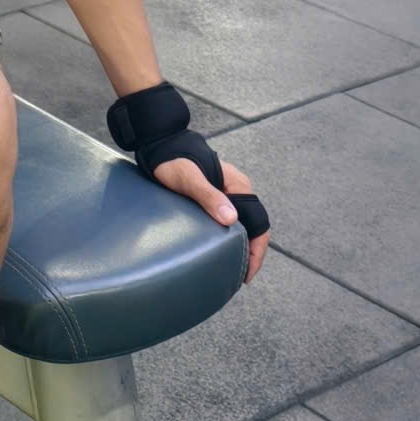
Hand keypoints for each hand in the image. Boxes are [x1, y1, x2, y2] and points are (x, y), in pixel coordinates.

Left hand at [150, 153, 268, 282]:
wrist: (160, 144)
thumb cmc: (173, 160)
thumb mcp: (188, 179)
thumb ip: (209, 196)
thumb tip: (231, 219)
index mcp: (238, 186)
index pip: (259, 223)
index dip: (257, 251)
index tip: (247, 274)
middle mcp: (238, 189)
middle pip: (254, 227)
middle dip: (250, 253)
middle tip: (239, 276)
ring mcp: (228, 193)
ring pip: (243, 225)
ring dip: (242, 246)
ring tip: (232, 268)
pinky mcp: (216, 196)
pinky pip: (231, 220)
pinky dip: (232, 237)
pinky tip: (222, 249)